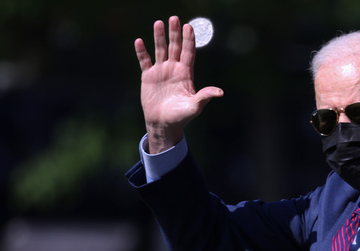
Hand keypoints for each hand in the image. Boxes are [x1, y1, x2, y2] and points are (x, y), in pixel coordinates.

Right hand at [134, 16, 222, 153]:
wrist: (164, 124)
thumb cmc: (181, 116)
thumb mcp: (195, 106)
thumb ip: (205, 96)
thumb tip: (220, 92)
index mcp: (186, 74)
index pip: (188, 52)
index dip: (189, 40)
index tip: (189, 26)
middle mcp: (174, 69)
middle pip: (175, 47)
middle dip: (175, 33)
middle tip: (174, 18)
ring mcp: (161, 71)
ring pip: (160, 50)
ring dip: (159, 37)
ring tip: (158, 23)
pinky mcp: (148, 77)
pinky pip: (145, 61)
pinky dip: (142, 52)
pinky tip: (139, 41)